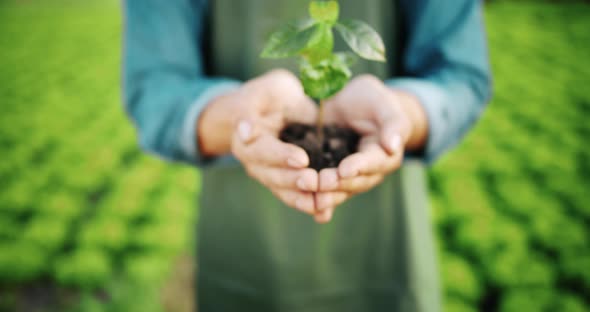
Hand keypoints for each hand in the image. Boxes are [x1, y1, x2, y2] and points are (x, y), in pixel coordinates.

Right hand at [199, 70, 319, 214]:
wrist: (274, 109)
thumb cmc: (268, 96)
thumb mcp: (261, 92)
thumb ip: (250, 109)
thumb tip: (244, 130)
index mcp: (246, 141)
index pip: (263, 150)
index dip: (281, 156)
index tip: (302, 159)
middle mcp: (255, 163)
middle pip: (273, 176)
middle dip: (294, 181)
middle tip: (315, 182)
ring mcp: (269, 175)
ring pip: (285, 191)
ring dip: (303, 199)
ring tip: (322, 204)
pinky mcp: (285, 182)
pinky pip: (296, 197)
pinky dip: (310, 206)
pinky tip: (325, 214)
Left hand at [313, 75, 427, 222]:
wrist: (350, 104)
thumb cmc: (371, 100)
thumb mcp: (383, 103)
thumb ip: (392, 122)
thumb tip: (393, 146)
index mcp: (385, 154)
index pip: (373, 162)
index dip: (359, 167)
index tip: (345, 169)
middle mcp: (370, 171)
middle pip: (356, 182)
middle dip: (338, 184)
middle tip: (321, 183)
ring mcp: (350, 177)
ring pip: (340, 191)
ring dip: (326, 196)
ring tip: (311, 196)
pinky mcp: (332, 177)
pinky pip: (326, 191)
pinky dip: (318, 201)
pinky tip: (310, 210)